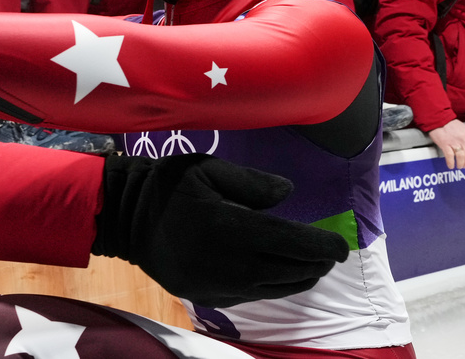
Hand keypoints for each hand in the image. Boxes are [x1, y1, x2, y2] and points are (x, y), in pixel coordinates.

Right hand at [93, 154, 348, 307]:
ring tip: (312, 266)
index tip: (341, 245)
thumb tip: (288, 194)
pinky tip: (277, 274)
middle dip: (316, 264)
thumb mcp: (208, 169)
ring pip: (275, 289)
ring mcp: (219, 284)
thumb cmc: (167, 186)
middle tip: (331, 254)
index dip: (322, 246)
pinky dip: (273, 286)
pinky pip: (252, 295)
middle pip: (290, 271)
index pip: (293, 242)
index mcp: (232, 228)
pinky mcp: (208, 295)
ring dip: (299, 278)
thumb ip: (251, 182)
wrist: (123, 218)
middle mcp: (231, 263)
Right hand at [428, 119, 464, 169]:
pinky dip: (450, 162)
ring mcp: (454, 142)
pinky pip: (449, 155)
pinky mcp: (445, 144)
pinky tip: (450, 165)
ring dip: (460, 163)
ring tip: (458, 166)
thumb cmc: (451, 125)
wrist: (439, 119)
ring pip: (461, 156)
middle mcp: (463, 139)